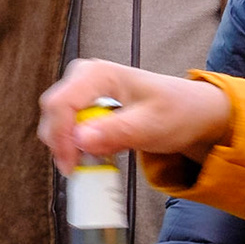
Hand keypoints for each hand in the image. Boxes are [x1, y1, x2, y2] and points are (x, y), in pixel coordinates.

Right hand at [38, 59, 233, 174]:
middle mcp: (86, 77)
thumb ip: (117, 132)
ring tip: (91, 163)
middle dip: (61, 143)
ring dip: (67, 146)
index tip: (71, 165)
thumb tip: (80, 139)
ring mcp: (84, 91)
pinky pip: (67, 127)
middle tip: (78, 170)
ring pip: (56, 121)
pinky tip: (95, 155)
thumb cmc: (177, 112)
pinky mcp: (85, 106)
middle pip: (53, 111)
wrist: (192, 112)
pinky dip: (75, 145)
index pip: (62, 103)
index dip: (61, 137)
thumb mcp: (152, 125)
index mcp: (100, 73)